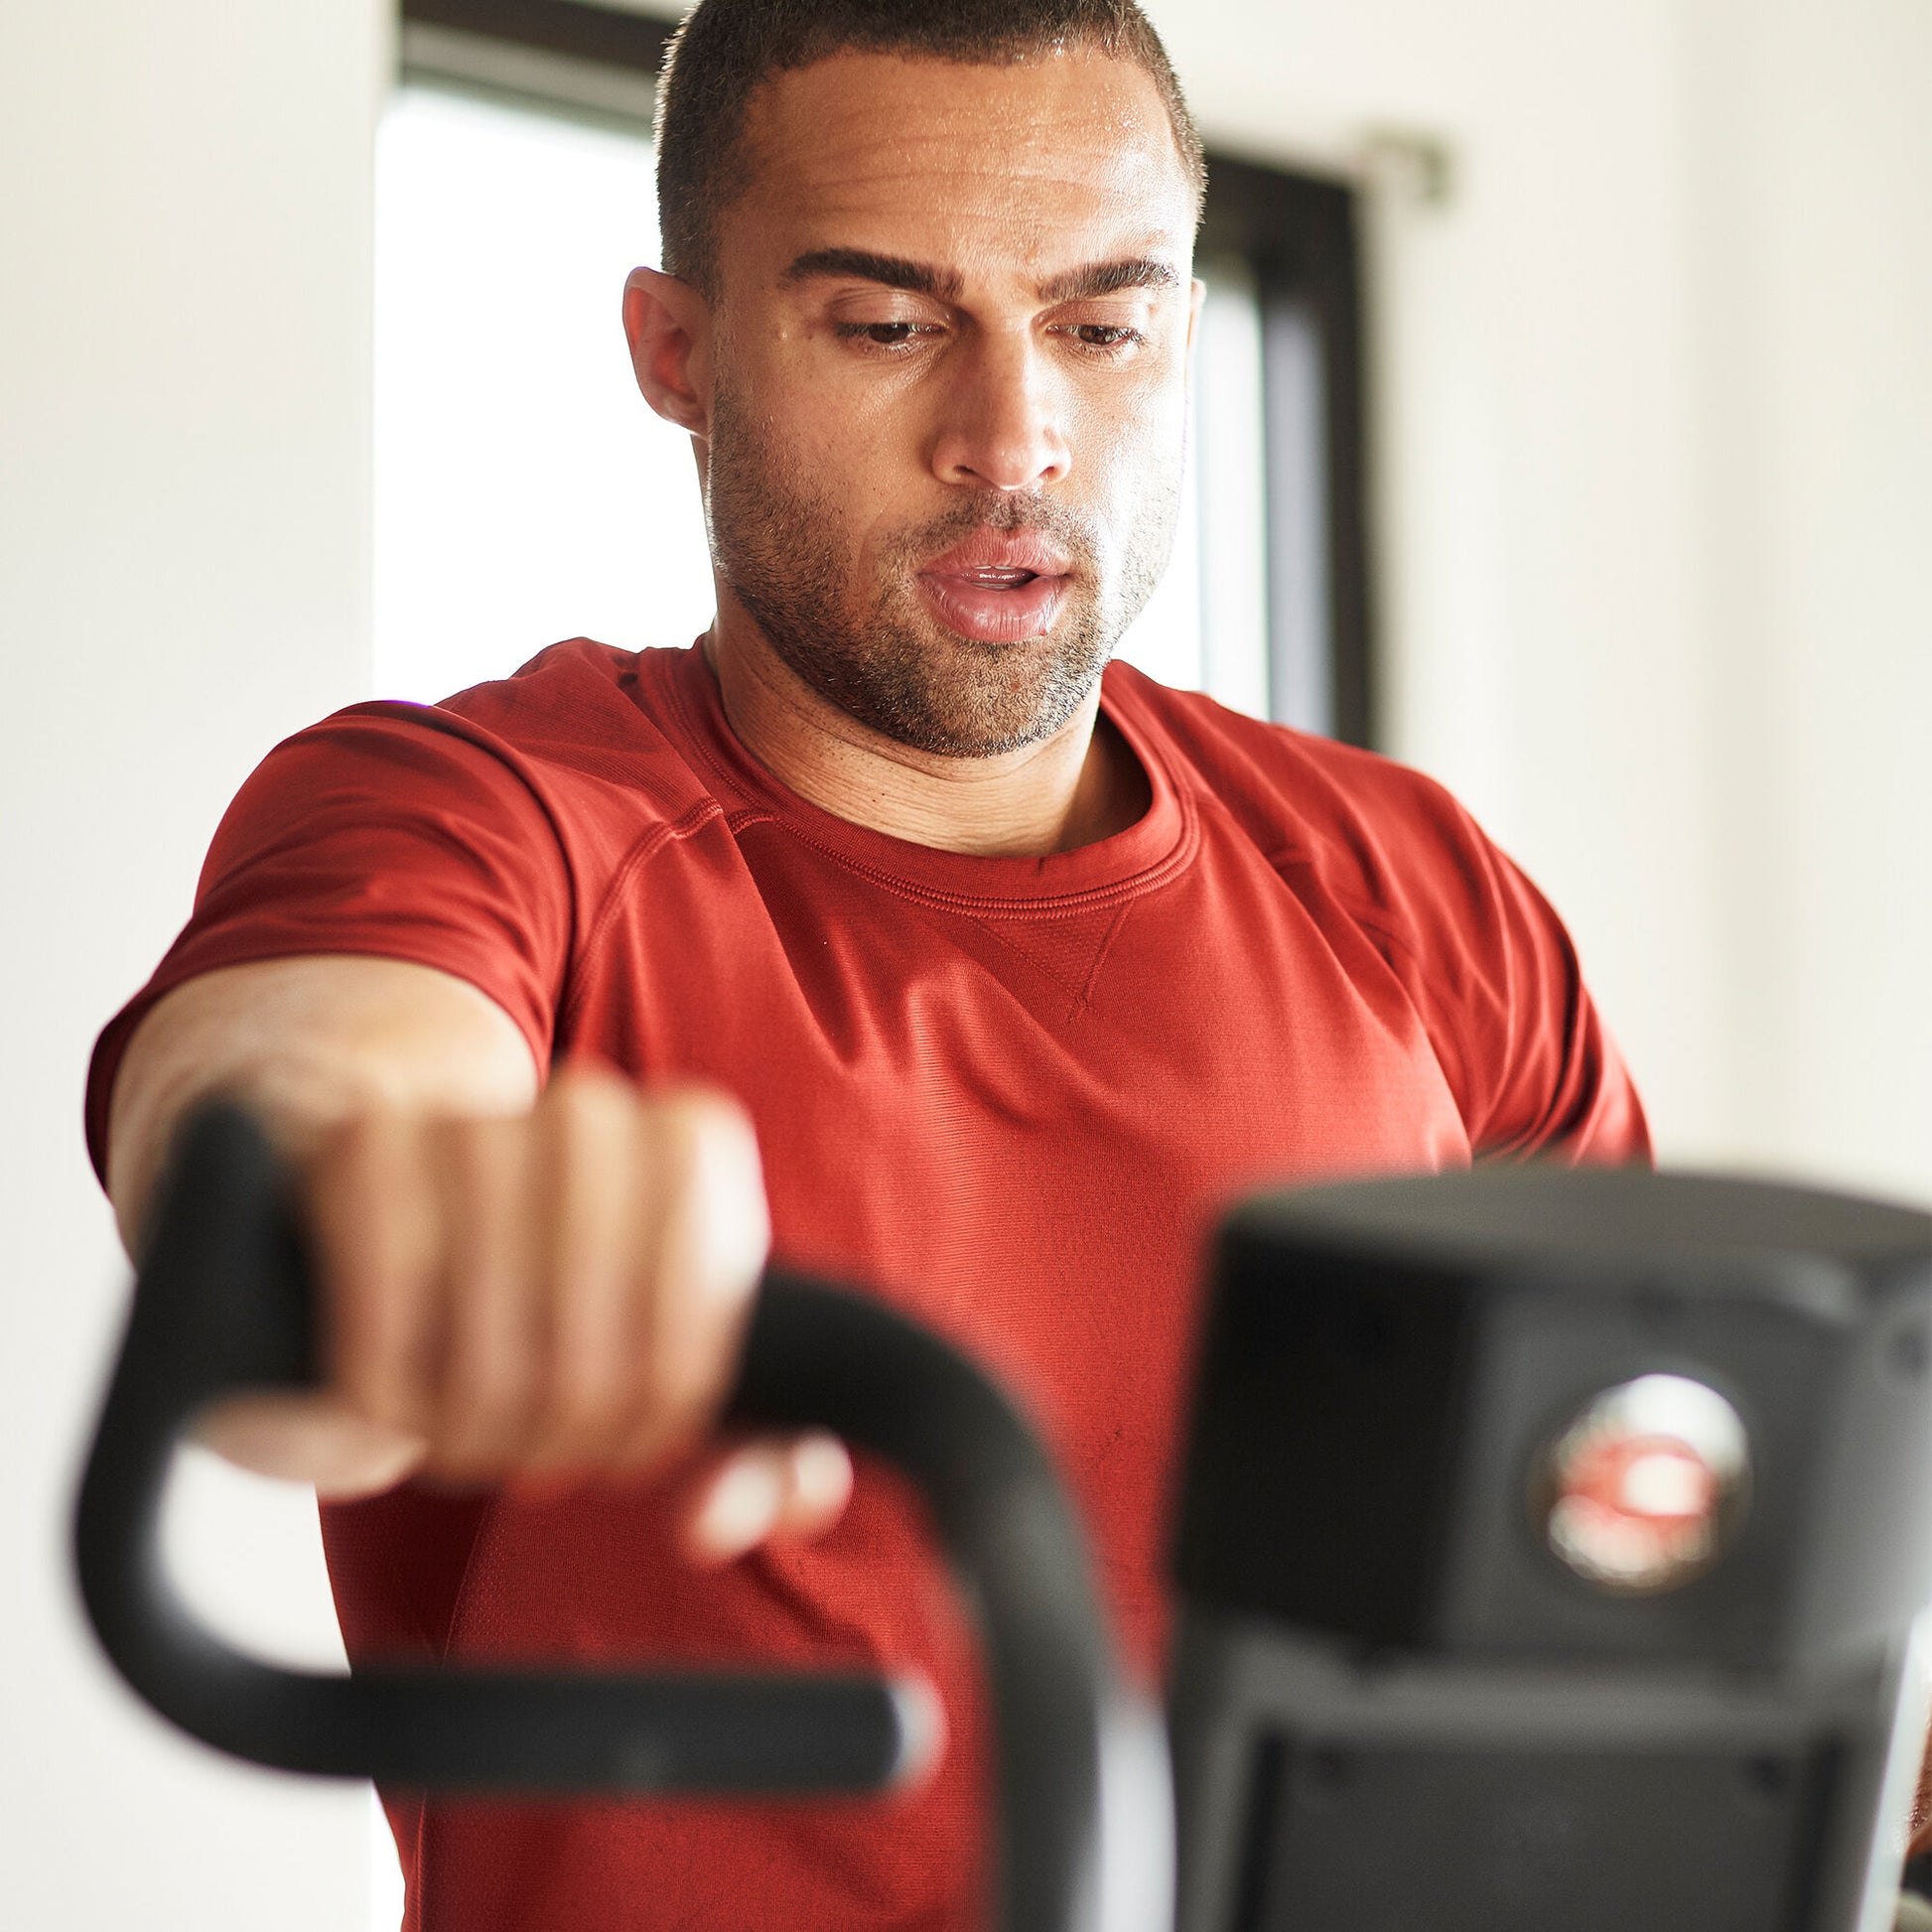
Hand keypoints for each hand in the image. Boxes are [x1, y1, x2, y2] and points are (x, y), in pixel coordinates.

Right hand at [194, 1065, 851, 1562]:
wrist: (418, 1201)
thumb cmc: (576, 1303)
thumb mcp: (689, 1376)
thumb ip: (761, 1465)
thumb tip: (714, 1518)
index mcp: (693, 1148)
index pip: (685, 1362)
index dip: (643, 1439)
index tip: (619, 1449)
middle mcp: (593, 1116)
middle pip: (586, 1369)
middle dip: (553, 1443)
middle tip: (532, 1454)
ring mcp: (477, 1123)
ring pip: (487, 1354)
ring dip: (467, 1432)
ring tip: (467, 1433)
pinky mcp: (368, 1148)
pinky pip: (387, 1315)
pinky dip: (384, 1389)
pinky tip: (392, 1398)